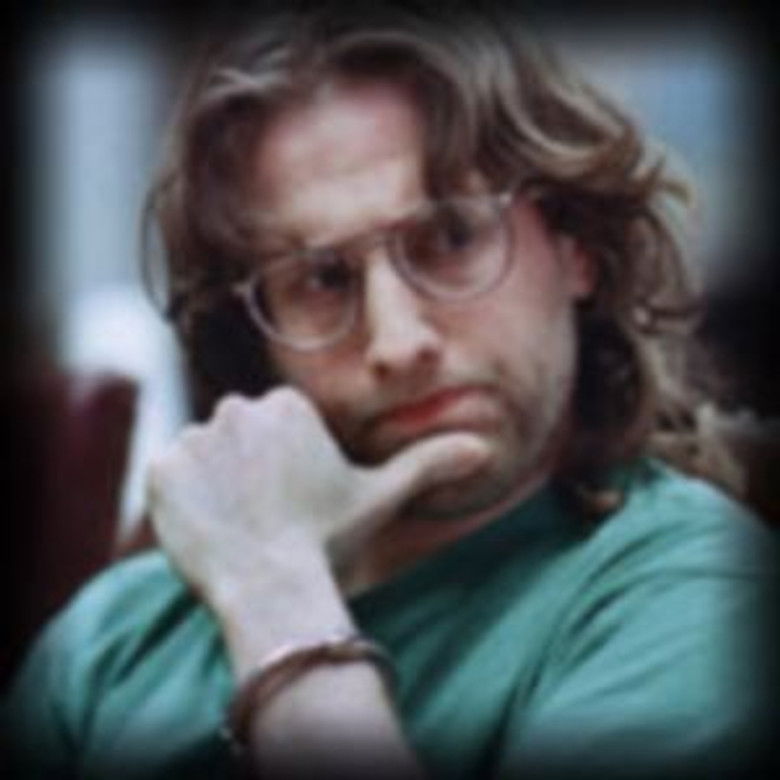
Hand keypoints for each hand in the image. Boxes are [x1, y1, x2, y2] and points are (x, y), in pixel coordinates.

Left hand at [146, 387, 488, 606]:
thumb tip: (484, 448)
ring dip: (220, 488)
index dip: (288, 475)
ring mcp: (194, 436)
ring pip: (208, 460)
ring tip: (244, 527)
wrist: (272, 584)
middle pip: (242, 443)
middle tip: (272, 519)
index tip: (297, 506)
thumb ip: (429, 464)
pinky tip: (212, 527)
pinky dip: (186, 501)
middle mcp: (236, 407)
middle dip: (253, 475)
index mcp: (287, 405)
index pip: (279, 436)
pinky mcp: (161, 468)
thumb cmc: (329, 539)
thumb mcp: (382, 497)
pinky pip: (173, 478)